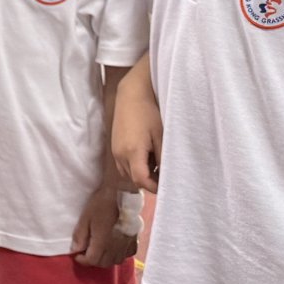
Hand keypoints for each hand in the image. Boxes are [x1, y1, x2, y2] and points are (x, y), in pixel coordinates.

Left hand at [69, 188, 138, 267]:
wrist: (120, 195)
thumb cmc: (101, 205)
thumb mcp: (85, 218)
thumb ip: (80, 236)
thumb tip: (75, 249)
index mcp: (102, 243)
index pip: (92, 260)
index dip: (82, 260)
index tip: (77, 255)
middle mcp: (115, 248)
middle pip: (103, 263)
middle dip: (93, 260)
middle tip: (86, 252)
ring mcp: (126, 245)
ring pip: (115, 261)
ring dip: (105, 259)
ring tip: (99, 250)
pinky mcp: (134, 240)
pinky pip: (127, 255)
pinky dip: (119, 255)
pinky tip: (114, 248)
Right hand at [112, 74, 161, 192]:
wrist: (131, 95)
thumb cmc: (149, 113)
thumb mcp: (161, 136)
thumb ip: (163, 159)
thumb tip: (168, 176)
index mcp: (132, 152)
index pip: (141, 181)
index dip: (155, 188)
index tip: (168, 186)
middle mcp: (120, 154)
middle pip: (134, 179)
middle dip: (149, 181)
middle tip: (165, 175)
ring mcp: (115, 150)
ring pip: (128, 173)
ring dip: (141, 174)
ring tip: (156, 164)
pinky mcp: (114, 146)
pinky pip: (124, 164)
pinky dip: (135, 166)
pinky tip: (146, 155)